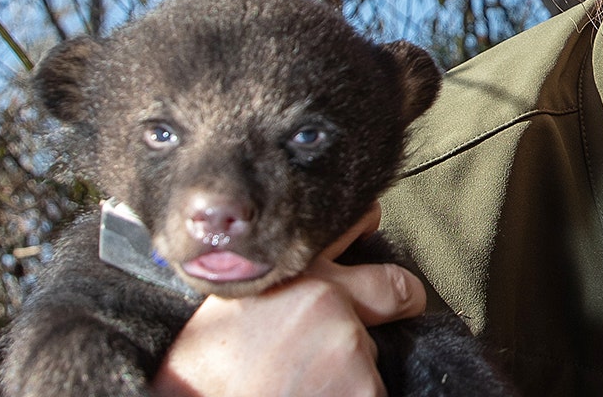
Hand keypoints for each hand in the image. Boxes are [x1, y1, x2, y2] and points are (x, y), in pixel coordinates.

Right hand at [151, 203, 425, 396]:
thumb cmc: (199, 377)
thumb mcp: (226, 309)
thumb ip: (271, 288)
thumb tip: (291, 287)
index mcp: (283, 272)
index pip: (346, 225)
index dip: (366, 225)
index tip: (373, 224)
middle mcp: (322, 298)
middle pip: (396, 285)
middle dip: (402, 298)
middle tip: (403, 305)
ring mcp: (347, 343)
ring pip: (375, 354)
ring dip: (353, 372)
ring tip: (306, 385)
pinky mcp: (363, 387)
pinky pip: (373, 392)